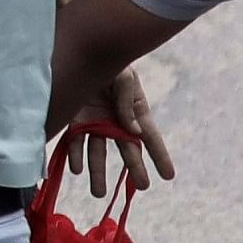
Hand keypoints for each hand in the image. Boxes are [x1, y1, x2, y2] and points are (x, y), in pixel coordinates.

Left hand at [62, 66, 174, 193]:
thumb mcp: (124, 78)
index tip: (169, 175)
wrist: (80, 49)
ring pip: (97, 152)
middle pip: (126, 149)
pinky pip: (74, 142)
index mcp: (134, 110)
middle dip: (135, 169)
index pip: (150, 137)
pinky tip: (76, 169)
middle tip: (142, 187)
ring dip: (97, 172)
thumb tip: (134, 133)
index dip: (160, 156)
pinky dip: (74, 156)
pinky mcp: (74, 119)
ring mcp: (94, 122)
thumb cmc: (109, 60)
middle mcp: (115, 121)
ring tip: (98, 193)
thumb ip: (127, 104)